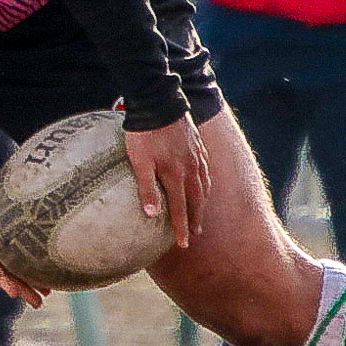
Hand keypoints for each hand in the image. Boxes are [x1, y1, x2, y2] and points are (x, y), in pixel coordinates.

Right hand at [0, 157, 49, 307]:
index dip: (2, 277)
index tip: (14, 293)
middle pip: (4, 273)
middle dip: (21, 288)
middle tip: (39, 304)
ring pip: (9, 269)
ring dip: (25, 282)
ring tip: (46, 296)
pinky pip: (9, 259)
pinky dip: (22, 268)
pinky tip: (39, 273)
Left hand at [122, 116, 209, 247]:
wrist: (159, 101)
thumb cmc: (144, 133)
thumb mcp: (140, 161)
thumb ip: (146, 188)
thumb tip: (152, 215)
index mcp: (176, 175)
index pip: (181, 209)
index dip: (181, 228)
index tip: (183, 244)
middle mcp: (191, 169)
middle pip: (196, 200)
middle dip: (195, 218)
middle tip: (195, 233)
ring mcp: (196, 156)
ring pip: (203, 185)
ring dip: (202, 202)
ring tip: (200, 212)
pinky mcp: (197, 144)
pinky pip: (205, 168)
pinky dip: (205, 181)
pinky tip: (201, 182)